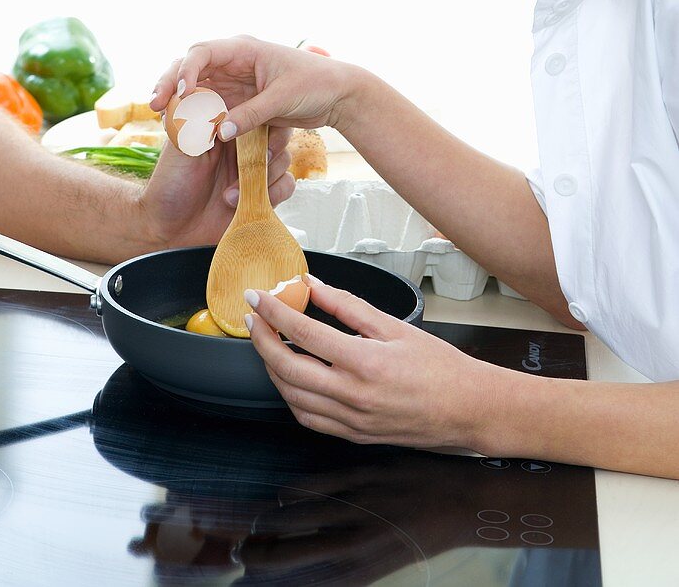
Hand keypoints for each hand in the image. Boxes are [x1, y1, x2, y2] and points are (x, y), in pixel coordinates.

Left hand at [138, 123, 293, 248]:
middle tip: (251, 164)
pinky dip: (272, 194)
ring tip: (230, 195)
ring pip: (282, 160)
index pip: (252, 114)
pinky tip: (242, 204)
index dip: (259, 118)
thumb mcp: (180, 148)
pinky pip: (285, 185)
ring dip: (264, 177)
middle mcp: (241, 148)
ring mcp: (253, 170)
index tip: (256, 130)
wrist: (171, 231)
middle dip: (270, 149)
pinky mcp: (262, 193)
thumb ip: (197, 121)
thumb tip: (210, 96)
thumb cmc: (168, 187)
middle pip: (274, 135)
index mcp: (223, 130)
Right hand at [148, 36, 360, 137]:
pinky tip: (181, 127)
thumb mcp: (284, 98)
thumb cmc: (316, 84)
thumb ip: (252, 114)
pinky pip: (207, 104)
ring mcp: (232, 81)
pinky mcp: (236, 100)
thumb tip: (220, 132)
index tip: (182, 93)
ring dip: (176, 99)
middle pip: (190, 67)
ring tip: (159, 116)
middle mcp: (232, 62)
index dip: (187, 70)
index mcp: (243, 49)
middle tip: (154, 105)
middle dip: (170, 83)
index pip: (203, 52)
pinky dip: (193, 113)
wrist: (337, 94)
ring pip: (194, 86)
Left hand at [245, 277, 488, 449]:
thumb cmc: (439, 367)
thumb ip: (348, 306)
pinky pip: (308, 418)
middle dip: (261, 340)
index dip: (274, 312)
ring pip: (291, 396)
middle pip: (287, 367)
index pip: (303, 332)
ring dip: (271, 368)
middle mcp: (353, 395)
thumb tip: (314, 285)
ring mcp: (351, 420)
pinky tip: (290, 376)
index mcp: (364, 362)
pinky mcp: (352, 435)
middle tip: (254, 319)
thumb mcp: (394, 326)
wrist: (467, 409)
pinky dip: (290, 396)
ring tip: (268, 343)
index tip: (257, 297)